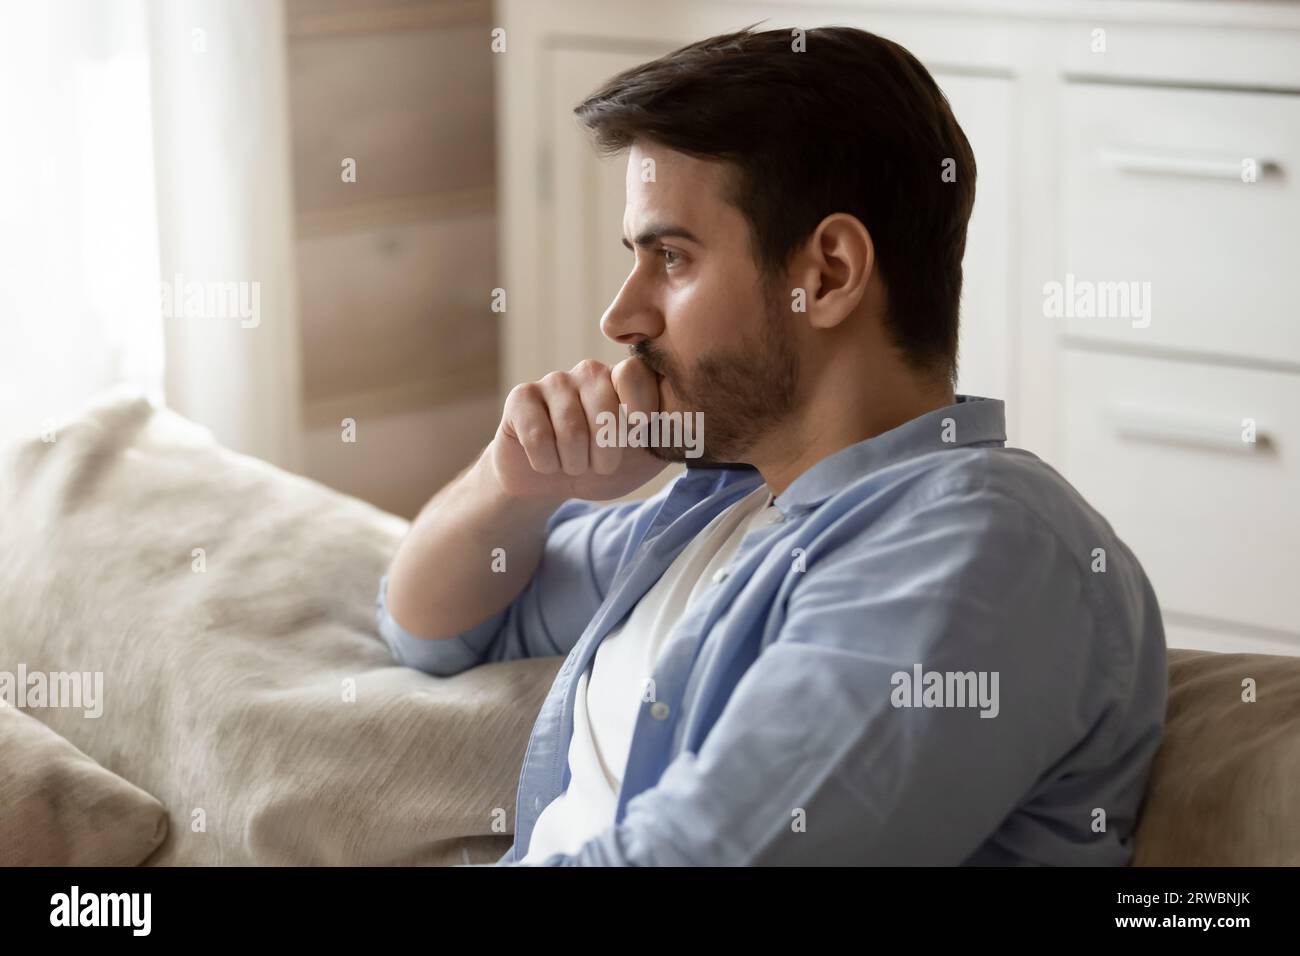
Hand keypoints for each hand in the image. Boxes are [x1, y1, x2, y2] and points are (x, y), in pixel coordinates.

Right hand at [489, 357, 668, 500]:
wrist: (553, 484)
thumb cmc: (603, 466)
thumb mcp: (645, 455)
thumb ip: (671, 434)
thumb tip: (702, 421)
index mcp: (623, 380)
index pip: (634, 374)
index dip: (638, 410)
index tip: (638, 436)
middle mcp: (589, 372)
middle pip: (604, 407)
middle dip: (605, 454)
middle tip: (599, 465)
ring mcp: (553, 382)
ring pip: (571, 429)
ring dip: (575, 463)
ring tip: (573, 464)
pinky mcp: (521, 398)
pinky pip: (538, 435)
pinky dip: (546, 463)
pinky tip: (546, 462)